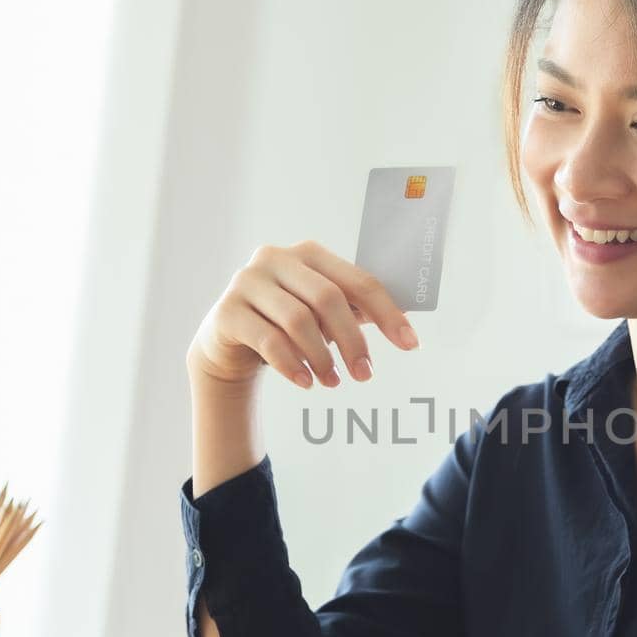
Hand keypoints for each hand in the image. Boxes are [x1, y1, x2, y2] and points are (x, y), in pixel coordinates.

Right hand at [186, 240, 419, 389]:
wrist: (229, 341)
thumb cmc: (286, 323)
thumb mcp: (321, 313)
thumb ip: (354, 309)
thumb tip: (404, 324)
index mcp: (309, 254)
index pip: (358, 281)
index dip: (387, 312)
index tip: (410, 344)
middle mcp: (276, 259)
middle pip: (328, 299)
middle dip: (352, 341)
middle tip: (365, 374)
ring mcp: (247, 282)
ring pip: (298, 320)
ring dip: (322, 357)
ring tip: (332, 382)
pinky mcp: (227, 311)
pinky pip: (268, 341)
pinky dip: (292, 365)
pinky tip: (306, 382)